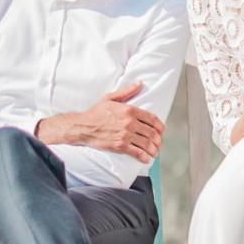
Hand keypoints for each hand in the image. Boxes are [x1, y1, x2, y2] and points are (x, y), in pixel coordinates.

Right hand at [37, 83, 163, 162]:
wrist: (82, 126)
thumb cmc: (95, 112)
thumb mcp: (111, 98)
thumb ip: (127, 91)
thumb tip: (140, 84)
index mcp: (130, 110)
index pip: (152, 119)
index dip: (160, 127)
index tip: (161, 131)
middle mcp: (130, 122)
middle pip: (151, 133)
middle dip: (158, 140)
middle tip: (158, 144)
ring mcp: (125, 135)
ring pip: (146, 144)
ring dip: (153, 150)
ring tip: (154, 152)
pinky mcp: (119, 146)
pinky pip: (137, 153)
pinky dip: (144, 157)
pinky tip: (146, 159)